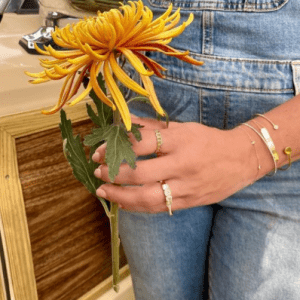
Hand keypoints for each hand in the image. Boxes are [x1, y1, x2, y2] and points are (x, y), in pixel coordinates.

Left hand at [92, 116, 256, 212]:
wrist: (242, 159)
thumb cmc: (209, 140)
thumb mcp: (182, 127)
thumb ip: (151, 126)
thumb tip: (123, 120)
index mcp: (180, 140)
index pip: (141, 143)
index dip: (115, 147)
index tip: (99, 150)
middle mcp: (183, 164)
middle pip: (140, 173)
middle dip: (112, 173)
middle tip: (97, 170)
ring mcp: (187, 186)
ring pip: (147, 197)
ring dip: (120, 196)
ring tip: (102, 191)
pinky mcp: (190, 202)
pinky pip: (159, 207)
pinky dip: (137, 206)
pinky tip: (123, 202)